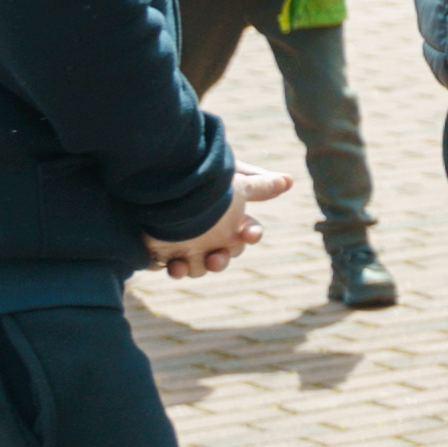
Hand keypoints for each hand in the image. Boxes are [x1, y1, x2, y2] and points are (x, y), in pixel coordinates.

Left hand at [154, 166, 295, 276]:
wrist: (159, 177)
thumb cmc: (202, 180)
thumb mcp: (230, 180)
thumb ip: (259, 185)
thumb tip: (288, 181)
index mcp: (231, 220)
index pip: (248, 232)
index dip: (251, 234)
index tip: (249, 234)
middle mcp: (213, 236)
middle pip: (225, 255)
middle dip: (222, 259)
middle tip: (216, 258)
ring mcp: (189, 245)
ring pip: (202, 266)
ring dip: (200, 268)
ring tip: (190, 264)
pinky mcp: (165, 252)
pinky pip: (175, 268)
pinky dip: (177, 269)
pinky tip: (174, 264)